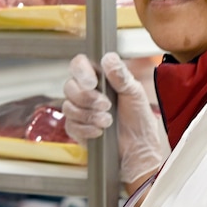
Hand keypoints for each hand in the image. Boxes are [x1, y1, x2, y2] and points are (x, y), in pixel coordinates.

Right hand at [62, 52, 165, 183]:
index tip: (92, 82)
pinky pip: (70, 124)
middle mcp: (86, 91)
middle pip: (69, 86)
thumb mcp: (134, 93)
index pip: (79, 64)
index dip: (81, 72)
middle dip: (88, 98)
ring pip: (68, 106)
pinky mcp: (76, 128)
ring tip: (108, 121)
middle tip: (107, 105)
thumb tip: (108, 58)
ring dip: (89, 115)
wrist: (138, 148)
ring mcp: (79, 110)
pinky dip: (86, 129)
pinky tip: (100, 131)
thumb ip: (120, 75)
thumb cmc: (138, 119)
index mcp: (99, 77)